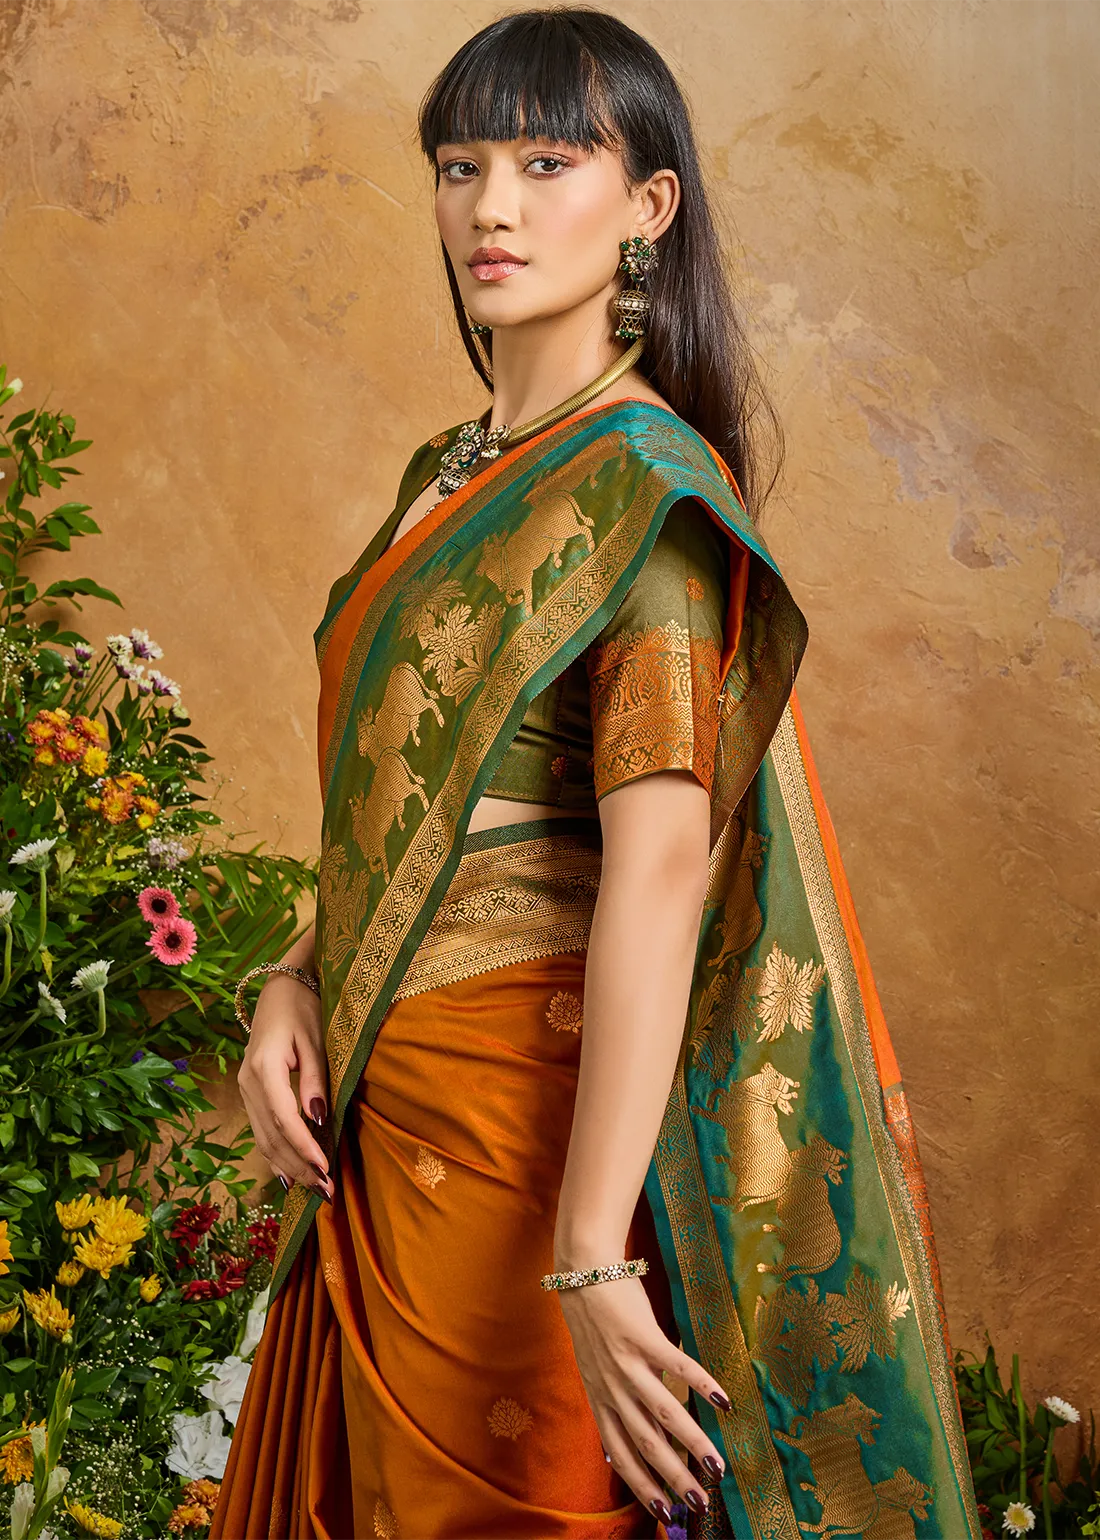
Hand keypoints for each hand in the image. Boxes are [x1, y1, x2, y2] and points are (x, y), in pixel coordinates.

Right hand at [236, 973, 333, 1203]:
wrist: (280, 989)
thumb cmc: (303, 1010)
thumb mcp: (315, 1039)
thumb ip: (316, 1079)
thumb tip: (318, 1118)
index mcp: (264, 1067)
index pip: (284, 1117)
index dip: (304, 1146)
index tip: (325, 1167)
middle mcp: (248, 1082)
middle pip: (272, 1134)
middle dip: (299, 1166)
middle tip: (325, 1191)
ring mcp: (245, 1089)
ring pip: (263, 1138)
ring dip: (288, 1166)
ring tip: (313, 1189)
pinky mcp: (249, 1093)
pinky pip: (260, 1131)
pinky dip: (275, 1154)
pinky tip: (289, 1175)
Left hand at [557, 1273, 729, 1522]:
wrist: (584, 1272)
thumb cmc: (595, 1323)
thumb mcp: (597, 1370)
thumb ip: (617, 1404)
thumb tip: (630, 1447)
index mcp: (600, 1399)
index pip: (621, 1454)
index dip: (642, 1486)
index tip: (666, 1513)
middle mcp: (612, 1387)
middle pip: (645, 1443)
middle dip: (674, 1477)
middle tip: (700, 1504)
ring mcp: (627, 1363)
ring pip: (663, 1413)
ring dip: (693, 1443)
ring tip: (718, 1467)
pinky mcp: (644, 1336)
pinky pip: (677, 1366)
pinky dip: (702, 1385)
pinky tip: (725, 1402)